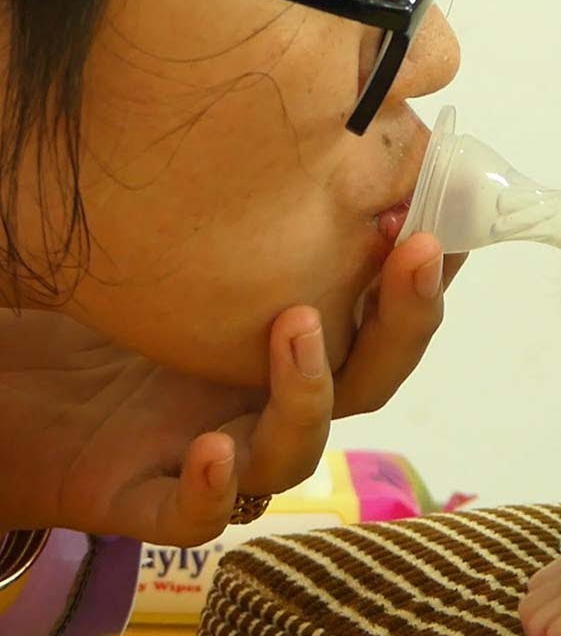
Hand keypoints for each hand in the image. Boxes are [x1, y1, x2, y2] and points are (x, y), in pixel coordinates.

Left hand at [0, 232, 463, 546]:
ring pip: (296, 450)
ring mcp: (221, 453)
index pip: (384, 315)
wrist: (17, 388)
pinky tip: (211, 451)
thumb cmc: (103, 312)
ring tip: (296, 326)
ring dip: (309, 394)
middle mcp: (271, 401)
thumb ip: (256, 206)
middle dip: (402, 321)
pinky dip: (216, 490)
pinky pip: (198, 515)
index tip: (443, 216)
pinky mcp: (149, 501)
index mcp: (295, 340)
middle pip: (368, 380)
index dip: (423, 278)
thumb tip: (333, 120)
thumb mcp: (180, 242)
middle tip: (415, 250)